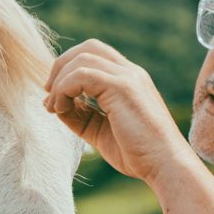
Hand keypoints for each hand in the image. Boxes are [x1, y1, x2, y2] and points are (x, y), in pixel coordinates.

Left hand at [43, 39, 196, 184]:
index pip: (95, 56)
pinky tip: (60, 109)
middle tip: (48, 94)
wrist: (165, 165)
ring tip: (53, 106)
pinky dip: (64, 88)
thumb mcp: (100, 131)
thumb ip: (81, 115)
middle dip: (61, 66)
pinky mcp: (122, 87)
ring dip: (59, 80)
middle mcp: (130, 72)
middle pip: (88, 48)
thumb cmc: (138, 154)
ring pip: (82, 58)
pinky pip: (82, 74)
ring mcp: (128, 77)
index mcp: (129, 80)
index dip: (69, 70)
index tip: (54, 97)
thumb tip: (54, 105)